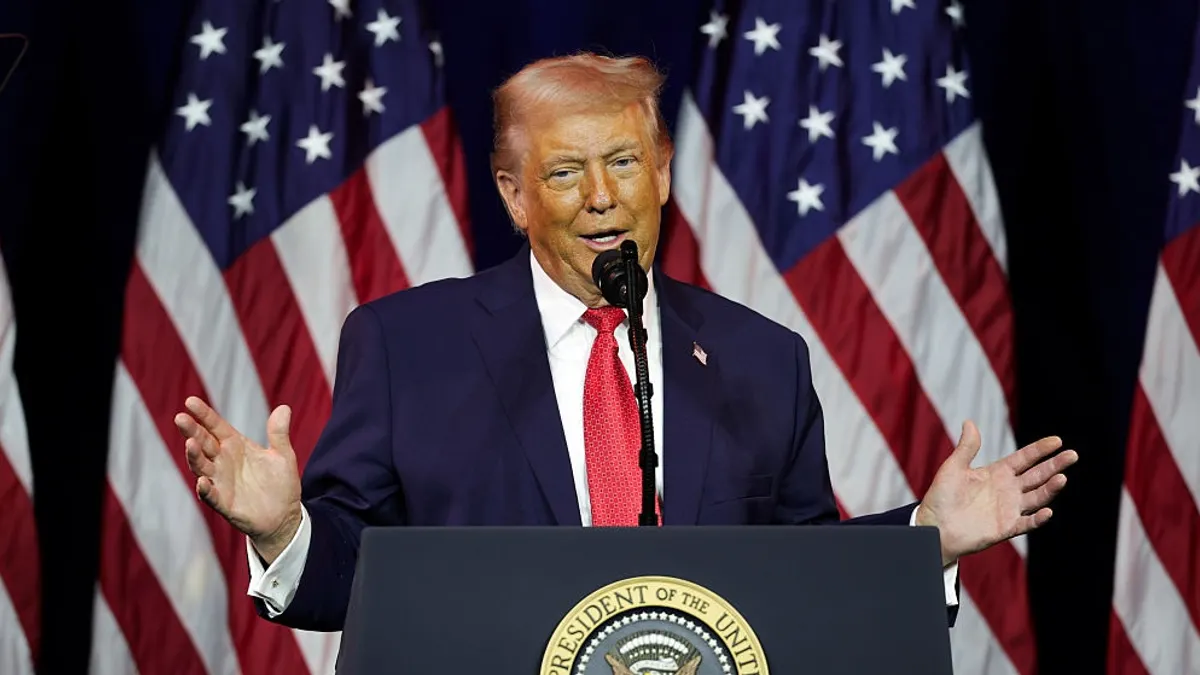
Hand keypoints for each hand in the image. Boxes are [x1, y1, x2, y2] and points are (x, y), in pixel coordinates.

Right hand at [175, 396, 302, 563]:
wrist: (284, 516)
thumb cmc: (280, 483)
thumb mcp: (283, 455)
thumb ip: (279, 433)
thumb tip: (284, 407)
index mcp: (236, 446)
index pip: (216, 427)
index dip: (204, 414)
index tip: (190, 401)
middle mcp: (223, 461)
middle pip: (203, 443)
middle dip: (192, 431)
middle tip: (181, 418)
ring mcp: (221, 482)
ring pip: (201, 466)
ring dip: (194, 456)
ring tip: (190, 443)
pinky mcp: (224, 502)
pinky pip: (211, 495)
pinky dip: (205, 488)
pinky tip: (203, 481)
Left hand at [916, 420, 1078, 565]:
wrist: (934, 526)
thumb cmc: (941, 496)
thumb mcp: (954, 467)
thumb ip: (966, 447)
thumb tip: (969, 422)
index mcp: (997, 473)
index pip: (1025, 459)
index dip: (1040, 450)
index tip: (1057, 441)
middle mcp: (1008, 490)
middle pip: (1037, 475)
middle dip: (1055, 465)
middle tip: (1072, 455)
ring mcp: (1009, 509)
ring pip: (1037, 497)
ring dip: (1050, 489)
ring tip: (1062, 478)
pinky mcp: (1006, 528)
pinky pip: (1026, 523)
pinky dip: (1038, 519)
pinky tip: (1048, 511)